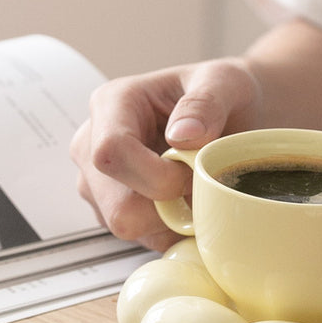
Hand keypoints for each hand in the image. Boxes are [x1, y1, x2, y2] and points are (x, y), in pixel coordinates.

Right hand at [69, 58, 260, 250]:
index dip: (155, 176)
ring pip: (128, 227)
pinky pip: (143, 239)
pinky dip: (173, 230)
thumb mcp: (224, 83)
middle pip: (117, 206)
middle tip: (200, 182)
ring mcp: (99, 183)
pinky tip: (189, 202)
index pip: (110, 154)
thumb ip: (206, 104)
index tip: (192, 171)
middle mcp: (93, 145)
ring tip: (196, 186)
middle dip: (168, 206)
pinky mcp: (113, 210)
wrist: (228, 112)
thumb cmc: (220, 93)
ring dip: (173, 219)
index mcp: (112, 105)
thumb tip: (183, 135)